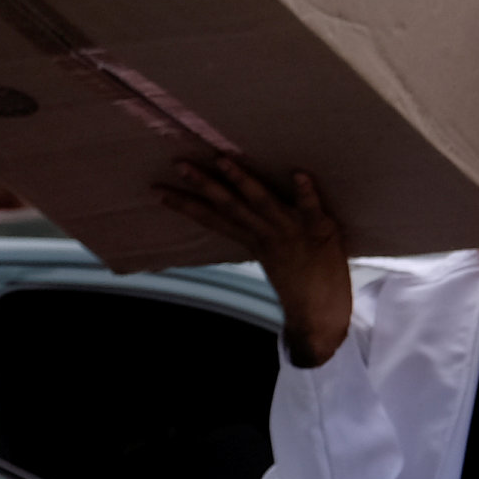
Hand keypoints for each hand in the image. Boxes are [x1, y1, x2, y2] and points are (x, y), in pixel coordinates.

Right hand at [156, 157, 351, 362]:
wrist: (321, 318)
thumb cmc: (302, 287)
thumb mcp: (274, 258)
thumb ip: (262, 238)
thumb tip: (252, 220)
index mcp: (254, 240)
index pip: (214, 219)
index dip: (185, 206)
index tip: (157, 191)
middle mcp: (267, 234)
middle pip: (230, 206)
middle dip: (205, 185)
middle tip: (179, 163)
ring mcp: (292, 232)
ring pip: (262, 202)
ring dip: (242, 181)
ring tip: (223, 160)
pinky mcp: (321, 233)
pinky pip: (311, 209)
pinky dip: (305, 193)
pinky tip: (300, 173)